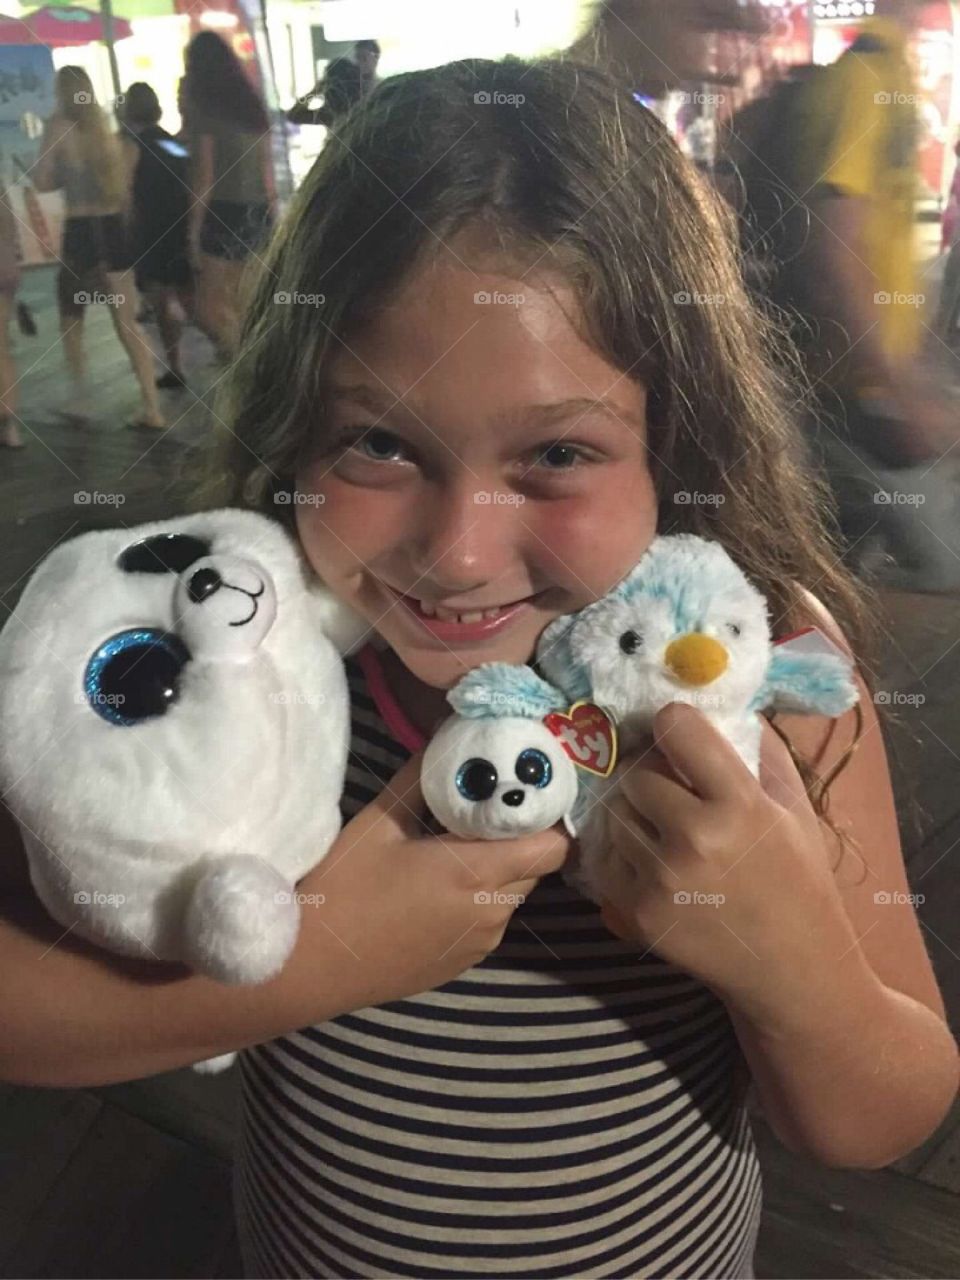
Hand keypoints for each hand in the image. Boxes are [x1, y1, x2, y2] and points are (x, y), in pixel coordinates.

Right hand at [294, 752, 571, 1010]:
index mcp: (478, 873)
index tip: (528, 794)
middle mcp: (492, 912)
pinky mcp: (463, 963)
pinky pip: (488, 920)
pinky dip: (477, 899)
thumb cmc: (343, 888)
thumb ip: (423, 780)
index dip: (549, 819)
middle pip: (534, 867)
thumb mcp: (380, 822)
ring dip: (497, 870)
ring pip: (511, 895)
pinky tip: (434, 890)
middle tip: (485, 812)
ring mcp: (480, 943)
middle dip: (519, 838)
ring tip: (453, 849)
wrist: (309, 967)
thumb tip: (449, 742)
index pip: (553, 847)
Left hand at [594, 703, 855, 1028]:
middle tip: (668, 788)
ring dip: (631, 814)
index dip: (673, 725)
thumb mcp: (795, 809)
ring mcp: (661, 878)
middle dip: (649, 775)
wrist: (792, 970)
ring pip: (612, 814)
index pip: (676, 727)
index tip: (678, 735)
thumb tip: (726, 704)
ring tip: (660, 827)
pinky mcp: (636, 911)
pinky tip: (650, 860)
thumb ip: (762, 751)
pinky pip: (604, 858)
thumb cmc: (799, 882)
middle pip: (634, 773)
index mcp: (739, 804)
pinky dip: (620, 854)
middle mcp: (695, 837)